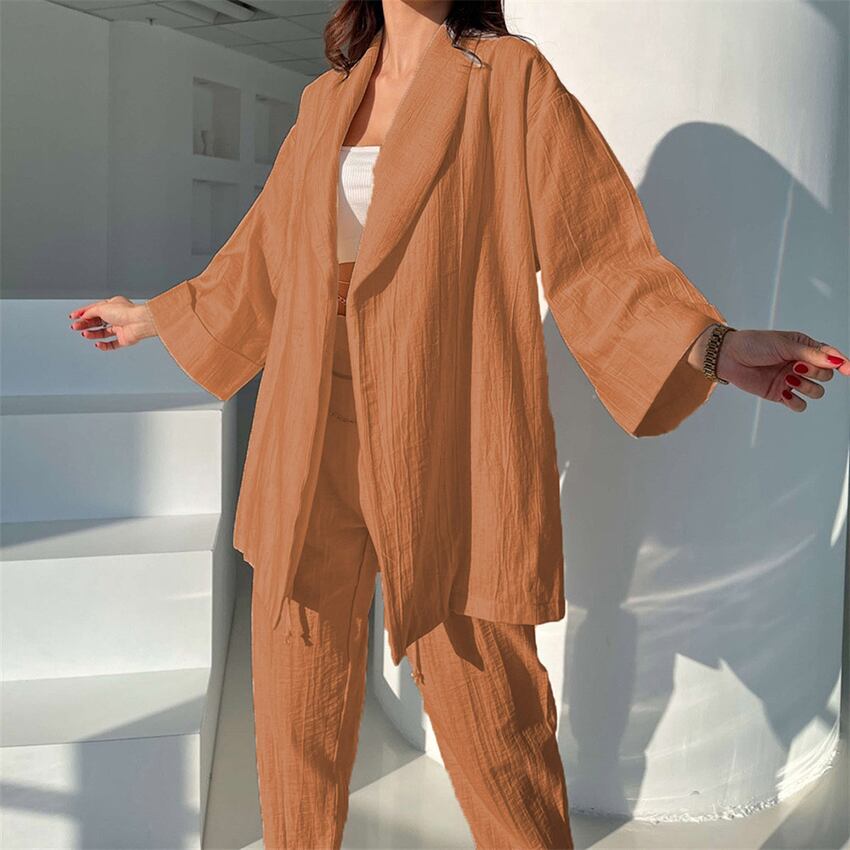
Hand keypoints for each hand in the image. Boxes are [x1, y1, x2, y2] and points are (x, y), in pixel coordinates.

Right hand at [68, 297, 156, 349]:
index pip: (95, 309)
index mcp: (113, 305)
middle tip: (75, 327)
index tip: (72, 316)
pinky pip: (112, 344)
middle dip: (85, 324)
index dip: (83, 313)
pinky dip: (104, 345)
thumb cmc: (125, 312)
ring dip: (92, 334)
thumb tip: (84, 316)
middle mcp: (117, 316)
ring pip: (103, 333)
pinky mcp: (125, 339)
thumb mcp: (102, 307)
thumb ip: (91, 312)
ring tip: (85, 334)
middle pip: (97, 321)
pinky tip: (97, 344)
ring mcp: (121, 328)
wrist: (139, 322)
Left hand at [713, 328, 847, 410]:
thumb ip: (811, 353)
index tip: (847, 369)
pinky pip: (798, 404)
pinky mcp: (779, 394)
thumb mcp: (784, 344)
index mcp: (804, 348)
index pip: (830, 356)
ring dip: (807, 387)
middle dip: (816, 372)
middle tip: (796, 366)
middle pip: (825, 376)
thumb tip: (835, 359)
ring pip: (816, 391)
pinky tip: (785, 394)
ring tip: (789, 378)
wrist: (728, 357)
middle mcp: (800, 364)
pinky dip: (795, 402)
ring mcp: (791, 380)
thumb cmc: (753, 344)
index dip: (841, 363)